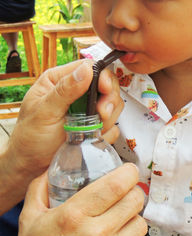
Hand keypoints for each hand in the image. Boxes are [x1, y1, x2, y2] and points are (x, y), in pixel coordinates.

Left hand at [4, 59, 123, 181]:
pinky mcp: (95, 127)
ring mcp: (88, 111)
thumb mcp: (44, 111)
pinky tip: (90, 138)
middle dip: (109, 101)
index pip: (91, 67)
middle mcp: (77, 93)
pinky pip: (113, 127)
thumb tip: (85, 70)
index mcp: (61, 80)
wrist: (32, 165)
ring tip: (90, 130)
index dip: (103, 77)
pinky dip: (105, 134)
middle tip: (101, 115)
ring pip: (114, 106)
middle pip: (108, 86)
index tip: (105, 90)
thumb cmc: (30, 137)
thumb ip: (65, 90)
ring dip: (107, 120)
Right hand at [15, 163, 146, 235]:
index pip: (116, 184)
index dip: (129, 173)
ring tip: (118, 221)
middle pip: (135, 200)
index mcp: (74, 216)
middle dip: (133, 193)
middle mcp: (96, 235)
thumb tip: (49, 168)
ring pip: (140, 224)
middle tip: (124, 195)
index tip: (128, 171)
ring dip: (132, 219)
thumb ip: (40, 190)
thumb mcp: (30, 219)